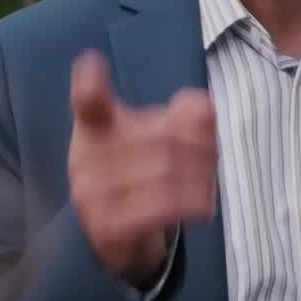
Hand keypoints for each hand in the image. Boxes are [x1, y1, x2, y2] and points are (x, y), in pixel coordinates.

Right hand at [67, 51, 216, 285]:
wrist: (118, 239)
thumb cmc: (138, 176)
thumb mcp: (155, 139)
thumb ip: (180, 118)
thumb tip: (202, 107)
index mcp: (95, 128)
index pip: (88, 102)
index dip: (90, 83)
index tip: (93, 62)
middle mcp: (86, 159)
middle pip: (160, 141)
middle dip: (198, 145)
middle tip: (213, 150)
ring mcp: (93, 195)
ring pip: (166, 175)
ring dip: (201, 176)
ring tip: (210, 178)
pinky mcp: (107, 227)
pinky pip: (161, 210)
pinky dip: (190, 203)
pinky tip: (203, 204)